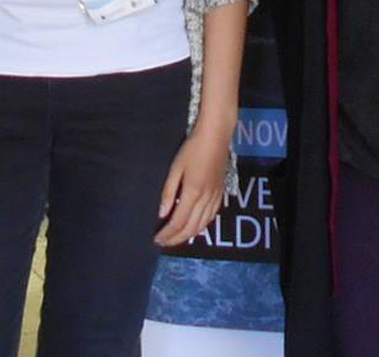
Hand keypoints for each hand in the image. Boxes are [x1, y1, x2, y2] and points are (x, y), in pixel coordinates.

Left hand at [153, 121, 230, 247]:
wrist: (216, 136)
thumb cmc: (192, 148)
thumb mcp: (176, 167)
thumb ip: (168, 192)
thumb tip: (162, 214)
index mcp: (193, 192)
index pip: (178, 222)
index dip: (167, 233)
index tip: (156, 239)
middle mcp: (206, 199)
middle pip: (191, 227)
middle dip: (176, 239)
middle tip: (163, 243)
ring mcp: (215, 197)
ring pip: (203, 225)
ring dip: (189, 235)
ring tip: (176, 238)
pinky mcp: (221, 193)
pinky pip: (212, 217)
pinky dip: (202, 227)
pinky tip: (194, 227)